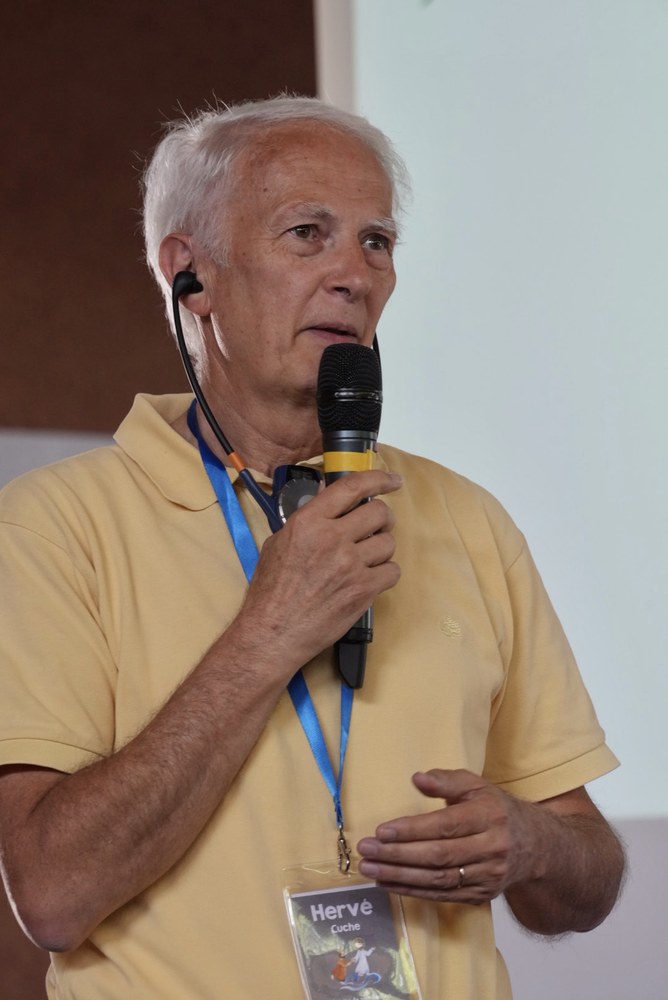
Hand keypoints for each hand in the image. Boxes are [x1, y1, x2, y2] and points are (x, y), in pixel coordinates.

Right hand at [231, 468, 401, 672]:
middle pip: (379, 513)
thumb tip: (327, 501)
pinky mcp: (363, 590)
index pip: (351, 487)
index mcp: (309, 522)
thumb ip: (306, 521)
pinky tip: (370, 578)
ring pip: (389, 542)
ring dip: (381, 548)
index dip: (377, 479)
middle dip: (382, 518)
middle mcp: (331, 539)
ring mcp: (350, 565)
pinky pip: (392, 571)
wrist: (273, 631)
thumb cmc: (271, 591)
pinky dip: (385, 573)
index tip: (391, 481)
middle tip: (377, 526)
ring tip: (367, 557)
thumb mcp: (277, 543)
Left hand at [356, 769, 540, 904]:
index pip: (445, 826)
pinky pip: (442, 895)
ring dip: (399, 877)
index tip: (381, 831)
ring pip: (438, 879)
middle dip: (398, 855)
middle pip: (439, 856)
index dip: (412, 830)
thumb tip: (416, 778)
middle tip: (366, 851)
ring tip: (370, 870)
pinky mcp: (480, 895)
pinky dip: (412, 891)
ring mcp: (487, 876)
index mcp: (488, 816)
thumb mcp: (476, 786)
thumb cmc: (495, 809)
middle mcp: (490, 848)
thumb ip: (446, 780)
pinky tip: (388, 883)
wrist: (534, 846)